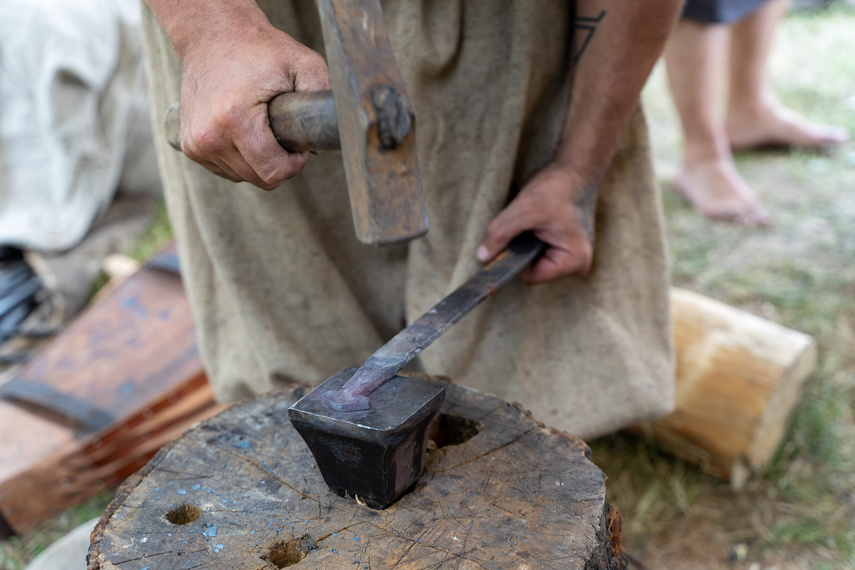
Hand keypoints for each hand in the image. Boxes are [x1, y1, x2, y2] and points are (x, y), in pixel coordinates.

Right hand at [178, 19, 329, 189]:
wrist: (213, 34)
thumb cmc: (260, 49)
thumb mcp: (305, 64)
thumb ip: (321, 98)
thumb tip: (319, 144)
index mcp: (233, 118)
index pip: (273, 172)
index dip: (294, 163)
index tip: (298, 144)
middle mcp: (208, 136)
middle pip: (259, 179)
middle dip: (279, 163)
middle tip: (282, 133)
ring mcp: (195, 143)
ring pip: (244, 176)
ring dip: (259, 160)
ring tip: (261, 126)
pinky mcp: (189, 145)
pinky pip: (228, 169)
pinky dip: (242, 157)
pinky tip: (244, 131)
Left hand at [476, 164, 597, 283]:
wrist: (577, 170)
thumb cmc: (557, 188)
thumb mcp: (523, 210)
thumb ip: (500, 234)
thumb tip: (482, 256)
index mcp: (574, 262)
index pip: (532, 276)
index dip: (517, 258)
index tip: (516, 235)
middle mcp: (579, 265)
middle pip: (534, 270)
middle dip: (523, 250)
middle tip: (527, 224)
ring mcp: (575, 257)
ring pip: (535, 260)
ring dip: (527, 243)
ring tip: (535, 221)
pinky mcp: (568, 247)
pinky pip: (541, 251)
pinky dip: (534, 239)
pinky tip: (539, 222)